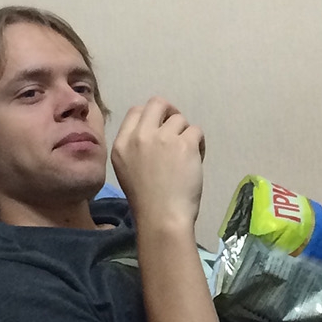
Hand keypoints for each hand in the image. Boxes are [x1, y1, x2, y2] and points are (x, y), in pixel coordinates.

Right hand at [111, 97, 205, 231]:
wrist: (162, 217)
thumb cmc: (145, 201)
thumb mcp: (126, 170)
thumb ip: (135, 148)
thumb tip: (154, 132)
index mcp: (121, 143)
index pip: (135, 112)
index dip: (151, 117)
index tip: (160, 129)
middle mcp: (140, 135)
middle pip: (157, 103)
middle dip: (170, 112)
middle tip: (178, 129)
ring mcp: (163, 137)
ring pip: (180, 119)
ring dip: (186, 134)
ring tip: (186, 155)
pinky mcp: (185, 143)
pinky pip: (196, 131)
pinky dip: (199, 144)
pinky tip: (195, 159)